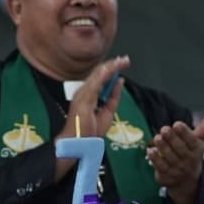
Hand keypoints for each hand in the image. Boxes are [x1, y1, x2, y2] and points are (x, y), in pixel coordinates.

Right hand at [54, 56, 128, 179]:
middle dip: (113, 65)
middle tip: (125, 59)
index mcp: (88, 94)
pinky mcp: (83, 99)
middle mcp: (84, 91)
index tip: (122, 63)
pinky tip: (110, 68)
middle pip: (99, 73)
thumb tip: (119, 81)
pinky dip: (103, 75)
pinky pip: (95, 84)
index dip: (111, 69)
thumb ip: (113, 96)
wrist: (78, 144)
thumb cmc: (89, 131)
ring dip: (111, 67)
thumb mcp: (107, 112)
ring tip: (122, 61)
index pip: (100, 77)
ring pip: (98, 75)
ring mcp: (83, 94)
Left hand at [147, 113, 203, 203]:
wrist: (186, 182)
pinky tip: (151, 151)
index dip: (184, 133)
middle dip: (172, 138)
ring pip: (169, 158)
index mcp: (197, 151)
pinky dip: (155, 159)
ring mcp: (177, 170)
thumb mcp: (198, 142)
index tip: (177, 124)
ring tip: (157, 138)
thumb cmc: (191, 155)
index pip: (192, 142)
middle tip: (164, 129)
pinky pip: (161, 167)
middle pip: (180, 149)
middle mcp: (188, 162)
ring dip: (163, 147)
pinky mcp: (167, 176)